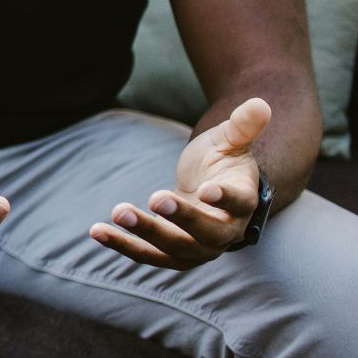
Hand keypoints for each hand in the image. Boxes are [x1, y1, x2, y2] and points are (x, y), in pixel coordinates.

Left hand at [90, 97, 268, 269]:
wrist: (211, 194)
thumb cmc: (221, 163)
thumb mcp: (230, 141)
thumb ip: (242, 125)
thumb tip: (260, 102)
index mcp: (243, 202)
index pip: (238, 203)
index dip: (225, 198)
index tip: (207, 190)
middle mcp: (225, 232)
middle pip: (207, 233)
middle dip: (182, 218)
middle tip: (155, 198)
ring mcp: (199, 248)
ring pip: (174, 249)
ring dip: (145, 234)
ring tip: (118, 212)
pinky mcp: (172, 254)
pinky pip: (148, 255)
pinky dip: (123, 245)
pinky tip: (97, 231)